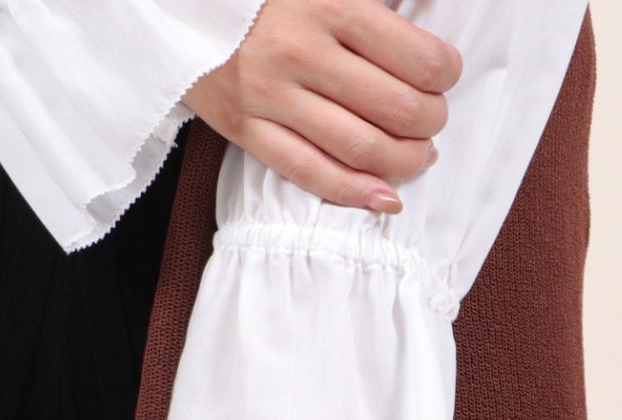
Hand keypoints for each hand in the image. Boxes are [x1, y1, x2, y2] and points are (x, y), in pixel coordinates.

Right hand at [184, 0, 461, 215]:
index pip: (415, 56)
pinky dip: (355, 193)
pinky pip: (310, 173)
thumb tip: (427, 19)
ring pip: (360, 148)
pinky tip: (386, 199)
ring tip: (418, 156)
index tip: (445, 74)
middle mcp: (302, 53)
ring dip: (404, 160)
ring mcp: (271, 96)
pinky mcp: (246, 129)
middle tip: (433, 118)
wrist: (175, 4)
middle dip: (430, 120)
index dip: (445, 72)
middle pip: (396, 108)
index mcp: (329, 3)